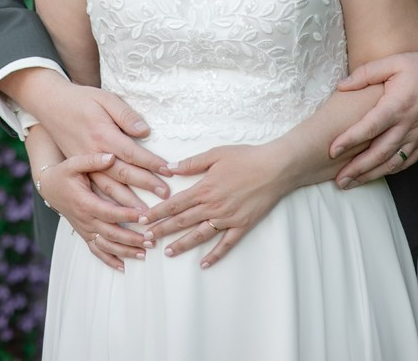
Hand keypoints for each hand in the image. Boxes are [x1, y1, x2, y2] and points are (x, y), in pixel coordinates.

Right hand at [20, 74, 170, 208]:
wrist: (51, 105)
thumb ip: (125, 115)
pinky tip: (120, 223)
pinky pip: (95, 195)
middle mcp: (93, 155)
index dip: (152, 163)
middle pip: (123, 176)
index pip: (132, 154)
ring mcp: (84, 167)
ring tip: (146, 217)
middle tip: (166, 197)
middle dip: (146, 186)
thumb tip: (144, 131)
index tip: (169, 171)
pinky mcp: (80, 171)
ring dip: (129, 206)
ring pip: (109, 191)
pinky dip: (108, 210)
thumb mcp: (105, 98)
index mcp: (102, 136)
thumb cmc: (81, 99)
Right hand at [37, 152, 156, 271]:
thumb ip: (93, 160)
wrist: (49, 187)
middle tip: (151, 239)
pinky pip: (96, 251)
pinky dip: (109, 260)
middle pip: (111, 233)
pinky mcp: (84, 234)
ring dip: (125, 251)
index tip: (144, 216)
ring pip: (106, 245)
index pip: (109, 212)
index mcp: (85, 203)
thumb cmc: (63, 173)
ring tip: (144, 253)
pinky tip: (123, 267)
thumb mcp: (74, 163)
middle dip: (132, 238)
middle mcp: (85, 220)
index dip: (126, 215)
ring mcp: (85, 229)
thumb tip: (111, 156)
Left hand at [140, 144, 284, 268]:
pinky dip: (214, 255)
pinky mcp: (242, 226)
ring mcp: (227, 219)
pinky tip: (203, 263)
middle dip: (162, 230)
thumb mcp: (215, 154)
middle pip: (182, 221)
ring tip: (168, 253)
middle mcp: (213, 207)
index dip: (157, 212)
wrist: (274, 168)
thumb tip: (170, 168)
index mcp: (204, 188)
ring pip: (200, 235)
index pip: (175, 203)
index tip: (143, 219)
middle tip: (146, 239)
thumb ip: (192, 163)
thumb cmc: (245, 157)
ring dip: (182, 245)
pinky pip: (226, 244)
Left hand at [330, 44, 417, 186]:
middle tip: (339, 181)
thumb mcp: (394, 62)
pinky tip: (376, 175)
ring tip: (351, 183)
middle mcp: (408, 125)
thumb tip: (341, 86)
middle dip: (358, 169)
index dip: (350, 140)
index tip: (332, 151)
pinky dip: (390, 171)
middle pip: (379, 153)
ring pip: (392, 162)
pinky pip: (406, 161)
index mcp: (398, 105)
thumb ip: (366, 73)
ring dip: (371, 175)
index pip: (370, 128)